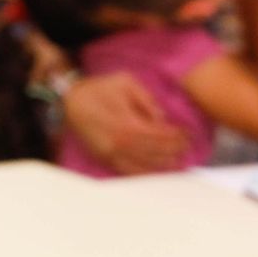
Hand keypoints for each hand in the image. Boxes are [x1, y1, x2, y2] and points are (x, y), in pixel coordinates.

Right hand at [62, 72, 187, 173]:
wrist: (70, 100)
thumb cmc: (99, 88)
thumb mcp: (126, 82)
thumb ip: (146, 100)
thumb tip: (161, 118)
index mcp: (129, 123)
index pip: (160, 135)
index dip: (176, 136)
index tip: (187, 135)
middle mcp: (122, 143)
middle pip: (156, 152)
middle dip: (174, 150)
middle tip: (186, 148)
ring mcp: (112, 154)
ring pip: (143, 165)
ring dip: (163, 166)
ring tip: (177, 164)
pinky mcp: (104, 158)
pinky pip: (127, 171)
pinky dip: (143, 174)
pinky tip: (154, 173)